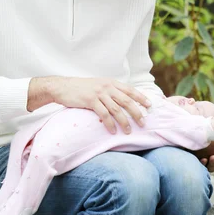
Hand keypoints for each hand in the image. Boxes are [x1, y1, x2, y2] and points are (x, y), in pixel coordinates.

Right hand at [32, 76, 150, 133]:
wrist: (63, 87)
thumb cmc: (82, 88)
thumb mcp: (99, 85)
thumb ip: (111, 91)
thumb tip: (125, 101)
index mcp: (111, 83)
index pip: (131, 90)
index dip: (141, 98)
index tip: (150, 106)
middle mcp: (107, 87)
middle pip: (127, 101)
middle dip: (137, 113)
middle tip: (143, 123)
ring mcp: (99, 93)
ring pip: (117, 109)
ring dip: (124, 122)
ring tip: (129, 131)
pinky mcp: (90, 101)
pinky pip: (104, 114)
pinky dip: (110, 124)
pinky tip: (113, 131)